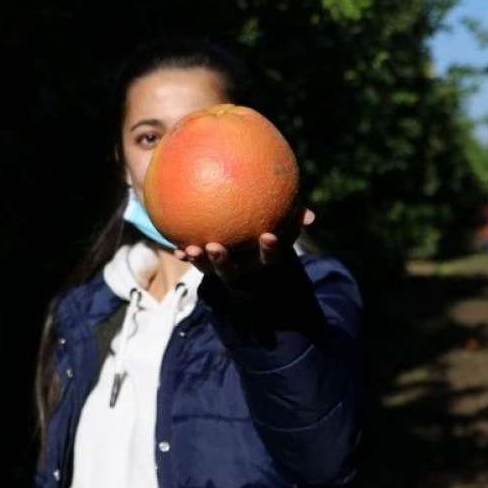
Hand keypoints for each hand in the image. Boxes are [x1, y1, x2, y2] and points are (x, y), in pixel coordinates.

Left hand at [173, 206, 315, 289]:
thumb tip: (313, 217)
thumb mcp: (285, 225)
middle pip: (233, 270)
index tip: (268, 235)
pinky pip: (195, 261)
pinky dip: (185, 255)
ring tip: (189, 248)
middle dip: (222, 261)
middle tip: (214, 246)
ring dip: (199, 261)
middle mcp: (243, 269)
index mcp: (262, 260)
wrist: (251, 246)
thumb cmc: (271, 229)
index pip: (270, 257)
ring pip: (210, 269)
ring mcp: (225, 270)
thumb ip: (295, 217)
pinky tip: (175, 247)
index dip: (270, 249)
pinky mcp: (209, 266)